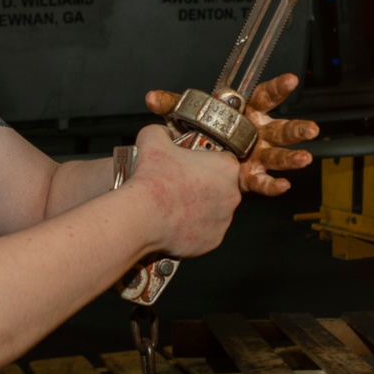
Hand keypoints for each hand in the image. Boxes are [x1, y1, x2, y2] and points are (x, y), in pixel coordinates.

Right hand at [129, 123, 241, 258]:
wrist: (141, 217)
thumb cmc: (151, 179)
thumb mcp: (152, 139)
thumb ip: (162, 132)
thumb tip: (162, 133)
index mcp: (226, 168)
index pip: (222, 160)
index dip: (204, 161)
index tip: (188, 165)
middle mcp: (232, 195)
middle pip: (220, 187)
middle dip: (203, 186)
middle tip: (178, 186)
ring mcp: (223, 221)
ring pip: (213, 211)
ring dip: (198, 208)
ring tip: (173, 206)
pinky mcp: (212, 241)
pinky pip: (205, 232)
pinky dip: (192, 229)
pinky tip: (174, 223)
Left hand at [145, 72, 318, 196]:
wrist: (194, 157)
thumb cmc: (200, 130)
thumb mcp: (187, 115)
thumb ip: (172, 105)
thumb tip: (151, 98)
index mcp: (246, 112)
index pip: (265, 96)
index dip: (278, 87)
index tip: (291, 80)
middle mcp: (257, 132)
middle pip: (280, 128)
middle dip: (296, 129)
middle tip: (310, 129)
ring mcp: (256, 155)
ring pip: (277, 155)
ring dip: (291, 157)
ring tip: (303, 159)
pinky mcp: (249, 175)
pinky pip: (263, 180)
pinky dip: (271, 184)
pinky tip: (282, 185)